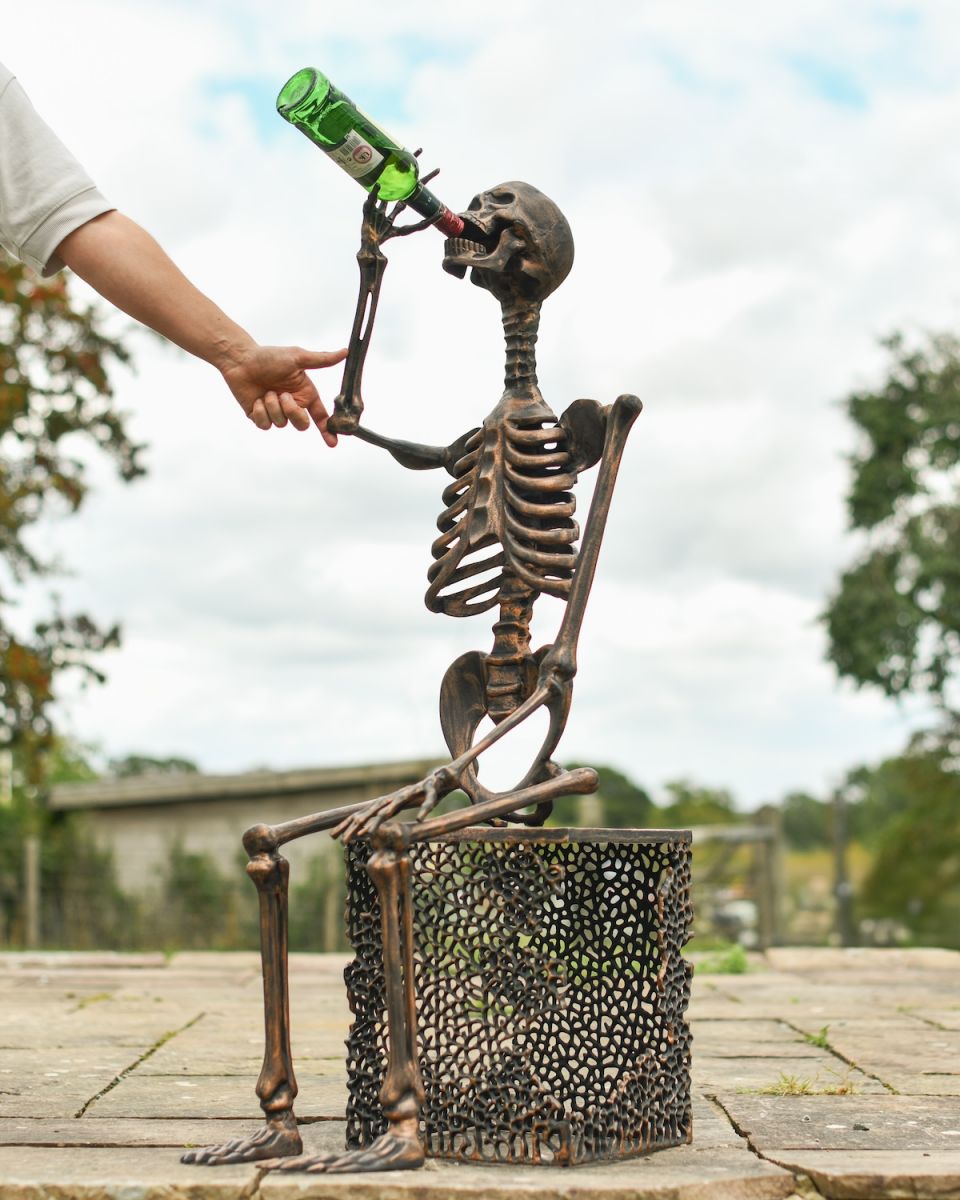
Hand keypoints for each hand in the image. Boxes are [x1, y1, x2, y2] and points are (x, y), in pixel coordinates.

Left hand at [220, 345, 347, 443]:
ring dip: (273, 406)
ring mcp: (276, 412)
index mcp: (305, 394)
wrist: (241, 360)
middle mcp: (293, 405)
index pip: (320, 416)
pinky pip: (266, 425)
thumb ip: (322, 359)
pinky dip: (261, 412)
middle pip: (302, 425)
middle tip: (283, 396)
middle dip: (293, 413)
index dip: (327, 431)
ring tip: (266, 391)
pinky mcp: (260, 417)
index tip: (333, 443)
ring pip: (282, 423)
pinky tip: (257, 399)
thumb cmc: (269, 357)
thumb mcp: (297, 357)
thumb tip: (345, 352)